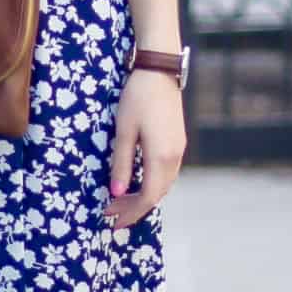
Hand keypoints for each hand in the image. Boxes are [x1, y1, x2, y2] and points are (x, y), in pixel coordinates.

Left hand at [105, 70, 186, 228]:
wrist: (159, 71)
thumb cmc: (137, 98)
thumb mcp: (124, 131)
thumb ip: (122, 163)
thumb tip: (117, 193)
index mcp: (161, 157)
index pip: (148, 196)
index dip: (131, 212)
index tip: (113, 220)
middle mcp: (174, 157)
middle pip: (157, 194)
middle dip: (135, 207)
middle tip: (111, 213)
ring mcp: (179, 149)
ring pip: (164, 184)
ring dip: (144, 196)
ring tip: (122, 201)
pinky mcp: (178, 141)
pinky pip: (167, 173)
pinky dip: (152, 184)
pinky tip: (138, 182)